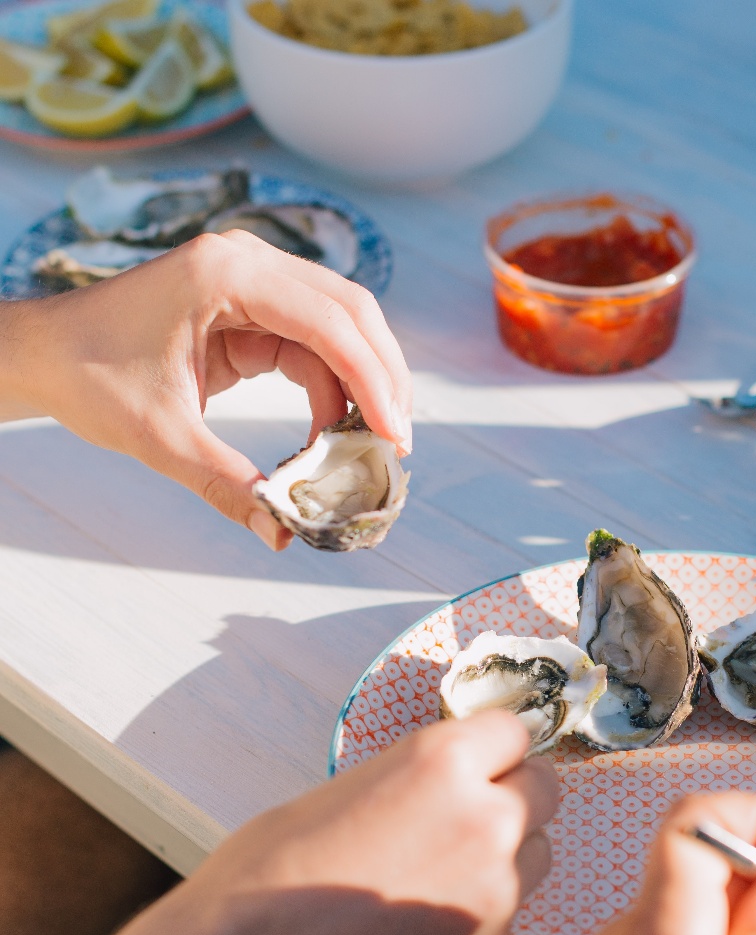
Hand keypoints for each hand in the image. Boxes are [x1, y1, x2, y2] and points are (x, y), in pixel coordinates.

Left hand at [0, 230, 411, 549]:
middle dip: (381, 379)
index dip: (372, 381)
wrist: (43, 353)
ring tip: (368, 445)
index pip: (329, 322)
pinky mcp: (254, 306)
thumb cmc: (88, 377)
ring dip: (362, 384)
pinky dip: (332, 387)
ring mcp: (254, 279)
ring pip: (342, 326)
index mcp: (224, 275)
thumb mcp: (160, 436)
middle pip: (352, 312)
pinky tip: (331, 431)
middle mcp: (248, 262)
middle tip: (396, 443)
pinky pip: (314, 344)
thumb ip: (226, 484)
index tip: (393, 437)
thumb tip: (280, 535)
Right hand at [0, 710, 555, 934]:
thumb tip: (461, 782)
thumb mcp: (352, 786)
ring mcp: (497, 893)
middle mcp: (487, 820)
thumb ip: (425, 779)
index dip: (493, 750)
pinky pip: (505, 923)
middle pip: (543, 792)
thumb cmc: (274, 869)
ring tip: (430, 882)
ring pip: (535, 859)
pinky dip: (472, 926)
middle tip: (462, 822)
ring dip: (502, 862)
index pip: (516, 733)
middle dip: (511, 799)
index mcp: (446, 762)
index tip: (481, 764)